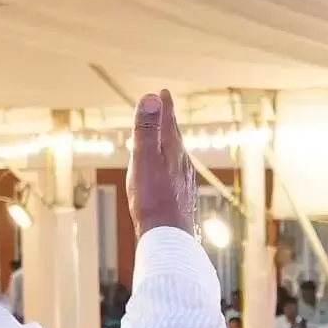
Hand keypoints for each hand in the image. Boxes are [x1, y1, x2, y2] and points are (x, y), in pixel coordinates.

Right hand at [127, 91, 193, 244]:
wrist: (169, 236)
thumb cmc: (153, 199)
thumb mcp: (144, 159)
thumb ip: (146, 129)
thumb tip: (152, 97)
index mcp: (172, 151)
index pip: (168, 122)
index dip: (164, 106)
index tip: (163, 92)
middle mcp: (182, 163)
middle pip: (174, 137)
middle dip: (168, 121)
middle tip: (165, 108)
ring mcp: (184, 180)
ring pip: (177, 155)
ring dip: (170, 142)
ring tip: (166, 138)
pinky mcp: (182, 196)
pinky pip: (176, 173)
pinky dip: (170, 163)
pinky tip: (169, 174)